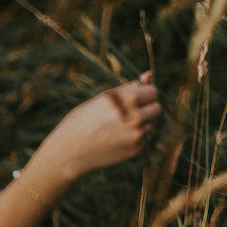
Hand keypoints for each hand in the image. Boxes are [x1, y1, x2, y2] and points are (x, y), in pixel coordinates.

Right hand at [44, 72, 160, 182]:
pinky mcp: (136, 149)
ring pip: (150, 124)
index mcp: (126, 99)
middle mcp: (134, 117)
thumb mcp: (103, 99)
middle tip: (129, 112)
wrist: (69, 151)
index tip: (136, 97)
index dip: (145, 94)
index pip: (153, 92)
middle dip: (147, 108)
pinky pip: (143, 138)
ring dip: (140, 124)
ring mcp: (136, 135)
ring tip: (116, 128)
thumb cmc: (83, 120)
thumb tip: (149, 75)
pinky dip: (133, 137)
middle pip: (157, 108)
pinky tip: (115, 139)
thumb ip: (129, 88)